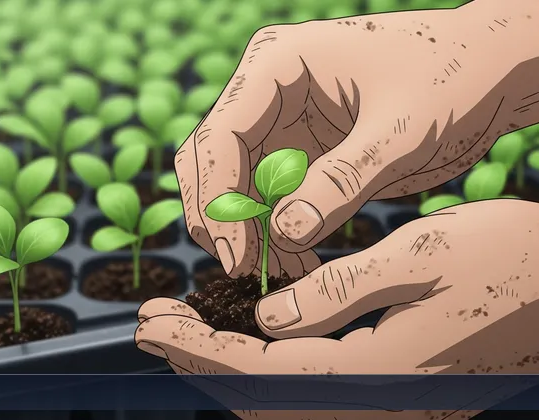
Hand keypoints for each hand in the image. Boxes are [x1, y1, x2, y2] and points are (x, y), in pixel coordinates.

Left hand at [135, 199, 538, 419]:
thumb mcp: (418, 257)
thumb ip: (336, 293)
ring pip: (282, 402)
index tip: (151, 322)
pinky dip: (263, 370)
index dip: (198, 348)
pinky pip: (310, 394)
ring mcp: (389, 405)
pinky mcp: (396, 393)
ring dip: (225, 367)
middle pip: (263, 400)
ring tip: (181, 331)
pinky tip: (246, 340)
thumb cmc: (505, 260)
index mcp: (378, 372)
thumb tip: (265, 321)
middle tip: (150, 324)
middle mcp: (379, 402)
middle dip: (198, 362)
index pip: (261, 371)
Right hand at [176, 0, 538, 277]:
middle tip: (247, 271)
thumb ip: (341, 182)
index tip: (234, 254)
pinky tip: (298, 260)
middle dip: (223, 218)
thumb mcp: (401, 133)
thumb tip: (285, 234)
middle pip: (211, 160)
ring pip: (232, 183)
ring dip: (247, 231)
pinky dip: (272, 230)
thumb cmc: (451, 79)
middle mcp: (265, 89)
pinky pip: (265, 194)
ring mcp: (278, 118)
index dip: (218, 199)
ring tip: (285, 273)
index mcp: (277, 64)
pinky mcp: (294, 147)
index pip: (220, 135)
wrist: (486, 69)